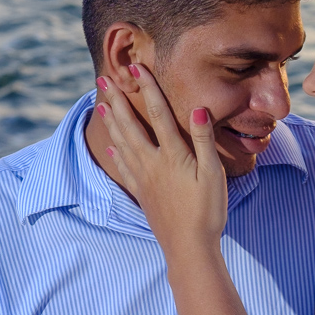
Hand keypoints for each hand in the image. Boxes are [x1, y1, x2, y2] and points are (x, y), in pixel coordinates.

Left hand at [97, 64, 227, 253]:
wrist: (189, 247)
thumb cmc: (206, 211)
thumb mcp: (213, 173)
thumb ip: (203, 139)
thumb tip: (197, 108)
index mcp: (172, 155)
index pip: (158, 114)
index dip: (147, 89)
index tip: (136, 67)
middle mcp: (152, 163)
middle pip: (130, 125)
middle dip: (116, 100)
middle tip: (103, 79)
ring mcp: (144, 179)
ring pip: (123, 143)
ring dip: (112, 122)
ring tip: (101, 104)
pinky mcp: (142, 193)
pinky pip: (125, 168)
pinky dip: (117, 154)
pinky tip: (112, 147)